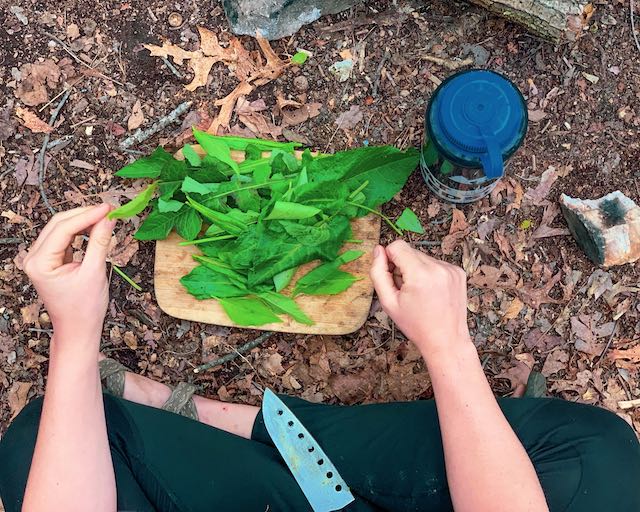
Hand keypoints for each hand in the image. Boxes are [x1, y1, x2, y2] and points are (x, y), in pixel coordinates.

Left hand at [23, 204, 115, 350]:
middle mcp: (34, 258)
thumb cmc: (84, 309)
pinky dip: (80, 231)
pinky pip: (65, 238)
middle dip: (85, 214)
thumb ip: (100, 242)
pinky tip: (96, 228)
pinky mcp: (50, 260)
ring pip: (61, 228)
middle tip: (110, 209)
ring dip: (83, 221)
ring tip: (106, 217)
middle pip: (59, 224)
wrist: (78, 330)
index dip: (88, 215)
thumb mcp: (94, 273)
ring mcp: (41, 259)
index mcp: (39, 263)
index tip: (109, 208)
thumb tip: (109, 219)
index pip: (64, 228)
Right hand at [370, 240, 471, 359]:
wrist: (446, 340)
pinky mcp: (459, 272)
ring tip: (420, 293)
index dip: (389, 259)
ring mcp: (451, 269)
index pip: (397, 246)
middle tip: (405, 289)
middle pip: (410, 251)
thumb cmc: (415, 324)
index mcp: (420, 274)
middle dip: (403, 266)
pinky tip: (431, 292)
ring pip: (423, 257)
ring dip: (417, 270)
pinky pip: (436, 263)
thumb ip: (378, 273)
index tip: (392, 276)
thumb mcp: (388, 302)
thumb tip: (378, 250)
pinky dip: (430, 273)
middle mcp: (438, 267)